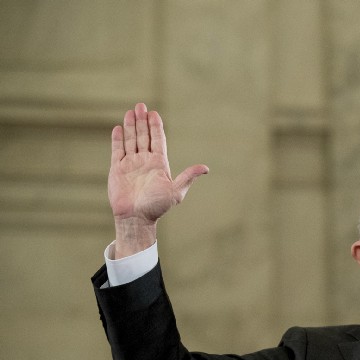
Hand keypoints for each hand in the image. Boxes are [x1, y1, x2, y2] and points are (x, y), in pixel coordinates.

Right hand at [108, 102, 207, 256]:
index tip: (154, 114)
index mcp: (159, 164)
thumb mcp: (176, 191)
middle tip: (141, 106)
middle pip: (143, 136)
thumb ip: (188, 177)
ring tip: (130, 112)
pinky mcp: (117, 169)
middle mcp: (145, 161)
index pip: (158, 140)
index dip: (156, 127)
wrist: (136, 218)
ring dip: (131, 126)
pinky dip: (118, 139)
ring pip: (131, 140)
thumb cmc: (157, 206)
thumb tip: (206, 168)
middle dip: (142, 121)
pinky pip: (117, 151)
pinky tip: (118, 128)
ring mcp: (131, 164)